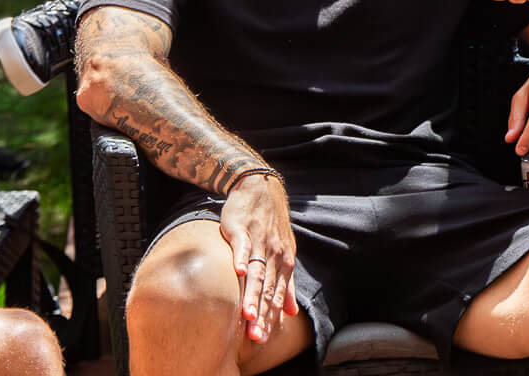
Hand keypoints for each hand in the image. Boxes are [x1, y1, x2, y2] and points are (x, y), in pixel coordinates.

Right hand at [218, 172, 298, 343]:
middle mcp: (275, 254)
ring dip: (252, 295)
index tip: (263, 340)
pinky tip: (237, 273)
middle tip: (257, 337)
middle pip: (268, 289)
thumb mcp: (283, 253)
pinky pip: (242, 246)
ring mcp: (259, 241)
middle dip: (263, 315)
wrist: (260, 188)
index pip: (277, 296)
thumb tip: (290, 313)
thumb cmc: (269, 225)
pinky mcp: (242, 229)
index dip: (271, 319)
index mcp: (284, 262)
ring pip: (256, 272)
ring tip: (248, 316)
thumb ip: (286, 284)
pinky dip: (240, 258)